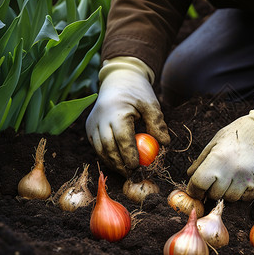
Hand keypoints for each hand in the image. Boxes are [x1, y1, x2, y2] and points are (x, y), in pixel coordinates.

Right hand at [86, 57, 169, 175]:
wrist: (118, 80)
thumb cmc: (138, 93)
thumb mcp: (151, 104)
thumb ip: (157, 123)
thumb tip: (164, 144)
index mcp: (116, 111)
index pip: (122, 138)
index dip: (129, 154)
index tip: (137, 166)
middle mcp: (101, 118)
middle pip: (108, 147)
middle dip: (119, 163)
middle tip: (132, 174)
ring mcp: (92, 123)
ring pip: (99, 149)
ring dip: (112, 162)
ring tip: (125, 171)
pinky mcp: (89, 127)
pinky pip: (96, 146)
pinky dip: (106, 156)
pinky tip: (117, 163)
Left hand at [187, 94, 253, 201]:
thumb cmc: (240, 133)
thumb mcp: (217, 141)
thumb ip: (201, 160)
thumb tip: (190, 176)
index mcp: (218, 159)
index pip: (198, 184)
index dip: (194, 188)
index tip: (195, 188)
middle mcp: (232, 172)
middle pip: (213, 194)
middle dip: (210, 189)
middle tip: (215, 178)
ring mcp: (247, 181)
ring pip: (229, 198)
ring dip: (226, 191)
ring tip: (230, 177)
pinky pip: (244, 198)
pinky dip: (240, 192)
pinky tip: (242, 178)